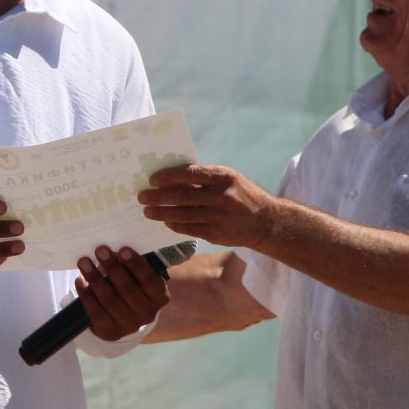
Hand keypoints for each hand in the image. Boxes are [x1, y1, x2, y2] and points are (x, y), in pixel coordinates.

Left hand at [74, 246, 171, 341]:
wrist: (122, 317)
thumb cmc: (131, 286)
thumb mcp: (136, 276)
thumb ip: (130, 265)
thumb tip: (114, 251)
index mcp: (159, 297)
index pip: (149, 280)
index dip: (136, 265)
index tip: (122, 249)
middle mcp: (147, 314)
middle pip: (127, 289)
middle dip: (112, 268)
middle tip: (100, 250)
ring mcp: (129, 326)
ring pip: (110, 300)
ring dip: (95, 279)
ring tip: (84, 262)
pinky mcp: (110, 332)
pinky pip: (96, 312)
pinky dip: (86, 295)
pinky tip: (80, 281)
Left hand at [139, 164, 277, 248]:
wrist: (266, 221)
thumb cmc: (242, 194)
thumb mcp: (228, 179)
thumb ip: (204, 178)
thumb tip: (171, 178)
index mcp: (224, 177)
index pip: (191, 173)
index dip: (169, 176)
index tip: (153, 179)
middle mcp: (222, 196)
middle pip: (183, 197)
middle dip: (158, 197)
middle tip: (142, 196)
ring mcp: (219, 217)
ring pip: (183, 215)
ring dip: (161, 213)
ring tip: (147, 211)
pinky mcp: (217, 234)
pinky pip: (189, 229)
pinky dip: (174, 225)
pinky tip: (165, 221)